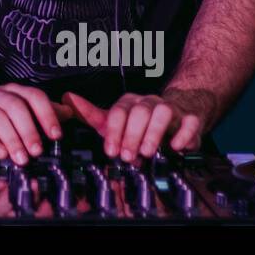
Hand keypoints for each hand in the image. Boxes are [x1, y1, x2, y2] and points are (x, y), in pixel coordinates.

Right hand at [0, 84, 75, 163]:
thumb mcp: (13, 108)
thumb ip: (39, 111)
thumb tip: (68, 113)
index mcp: (11, 92)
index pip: (33, 96)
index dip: (46, 114)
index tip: (56, 135)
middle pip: (15, 106)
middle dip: (29, 130)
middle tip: (38, 151)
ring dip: (12, 139)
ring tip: (21, 159)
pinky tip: (1, 155)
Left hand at [62, 90, 211, 161]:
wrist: (175, 115)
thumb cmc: (140, 123)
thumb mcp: (113, 121)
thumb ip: (90, 115)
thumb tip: (65, 99)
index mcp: (129, 103)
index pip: (118, 111)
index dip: (114, 131)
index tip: (111, 150)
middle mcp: (148, 103)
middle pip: (139, 112)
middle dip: (132, 135)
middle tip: (127, 155)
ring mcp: (170, 109)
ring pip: (162, 113)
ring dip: (154, 133)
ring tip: (147, 152)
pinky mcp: (189, 119)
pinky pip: (189, 122)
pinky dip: (183, 135)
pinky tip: (175, 147)